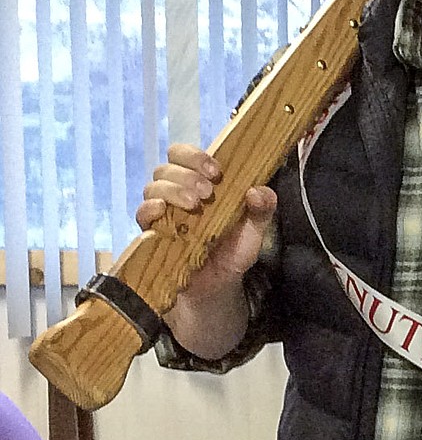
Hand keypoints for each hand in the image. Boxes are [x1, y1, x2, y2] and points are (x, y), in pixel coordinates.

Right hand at [137, 144, 276, 300]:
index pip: (184, 155)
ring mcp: (163, 212)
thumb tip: (258, 191)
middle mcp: (177, 192)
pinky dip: (149, 208)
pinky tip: (162, 210)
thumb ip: (263, 208)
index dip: (195, 156)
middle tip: (207, 191)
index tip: (216, 171)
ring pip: (153, 187)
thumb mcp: (255, 229)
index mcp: (200, 182)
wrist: (220, 284)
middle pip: (166, 168)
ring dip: (173, 190)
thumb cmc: (233, 250)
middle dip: (187, 174)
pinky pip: (141, 214)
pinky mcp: (153, 233)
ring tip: (194, 205)